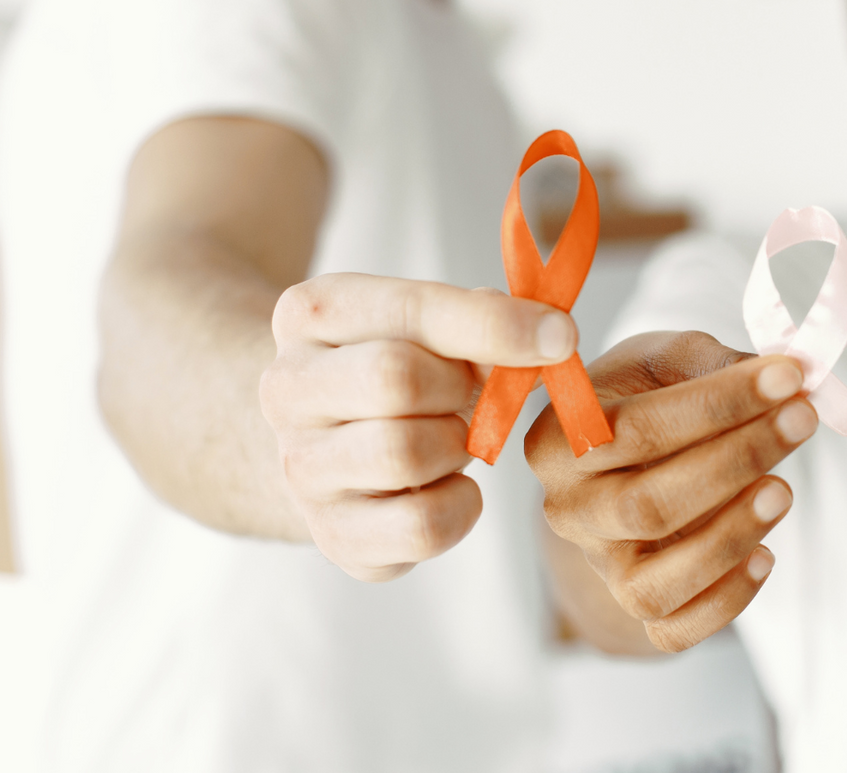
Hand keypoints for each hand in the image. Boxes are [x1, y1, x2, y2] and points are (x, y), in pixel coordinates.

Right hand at [260, 274, 577, 580]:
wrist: (329, 441)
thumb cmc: (394, 367)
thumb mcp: (424, 322)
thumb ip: (481, 317)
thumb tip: (546, 336)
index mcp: (311, 314)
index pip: (408, 311)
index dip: (495, 324)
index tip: (560, 335)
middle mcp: (286, 389)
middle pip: (396, 380)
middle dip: (459, 388)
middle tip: (470, 395)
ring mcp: (301, 469)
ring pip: (405, 454)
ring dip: (457, 446)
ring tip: (451, 437)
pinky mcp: (332, 535)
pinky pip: (422, 526)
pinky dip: (461, 506)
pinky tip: (449, 484)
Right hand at [529, 331, 817, 652]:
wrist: (628, 461)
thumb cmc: (644, 398)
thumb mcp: (664, 360)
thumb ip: (712, 364)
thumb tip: (787, 372)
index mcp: (557, 441)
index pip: (635, 428)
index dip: (718, 403)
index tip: (787, 377)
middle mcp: (568, 511)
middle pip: (645, 506)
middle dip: (735, 461)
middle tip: (801, 420)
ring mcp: (600, 567)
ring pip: (653, 583)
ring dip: (729, 537)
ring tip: (784, 489)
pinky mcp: (635, 607)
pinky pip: (673, 630)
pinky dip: (725, 602)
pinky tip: (767, 556)